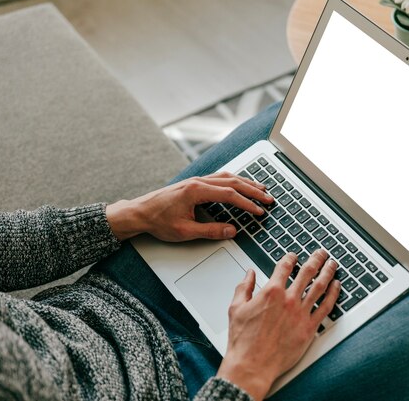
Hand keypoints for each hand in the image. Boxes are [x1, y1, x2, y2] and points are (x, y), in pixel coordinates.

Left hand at [106, 172, 273, 240]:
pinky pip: (220, 177)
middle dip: (253, 190)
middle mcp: (198, 181)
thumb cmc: (158, 221)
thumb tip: (232, 231)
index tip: (259, 211)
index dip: (247, 203)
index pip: (230, 195)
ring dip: (246, 182)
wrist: (139, 212)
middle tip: (269, 198)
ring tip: (261, 188)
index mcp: (196, 191)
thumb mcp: (185, 231)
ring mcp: (197, 180)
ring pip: (227, 177)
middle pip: (233, 182)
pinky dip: (234, 180)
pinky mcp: (195, 182)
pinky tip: (240, 184)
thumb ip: (211, 231)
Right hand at [216, 250, 340, 400]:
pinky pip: (326, 307)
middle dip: (316, 259)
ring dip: (328, 271)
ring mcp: (301, 313)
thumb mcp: (236, 308)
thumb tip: (249, 274)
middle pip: (307, 272)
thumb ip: (243, 287)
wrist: (251, 365)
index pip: (285, 267)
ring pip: (320, 286)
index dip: (291, 258)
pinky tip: (337, 286)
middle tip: (321, 253)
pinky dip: (333, 294)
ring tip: (332, 263)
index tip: (294, 256)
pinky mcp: (309, 328)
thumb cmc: (243, 341)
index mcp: (271, 292)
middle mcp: (289, 299)